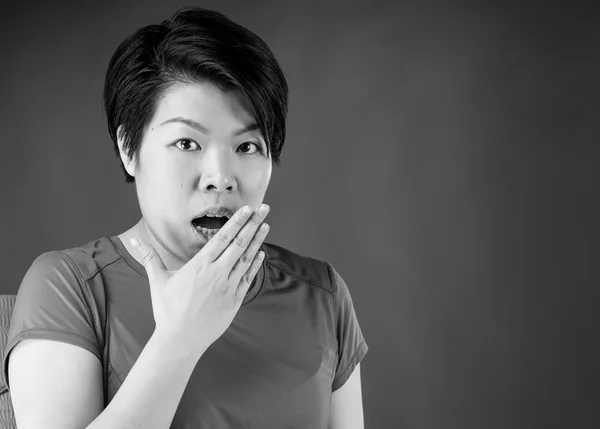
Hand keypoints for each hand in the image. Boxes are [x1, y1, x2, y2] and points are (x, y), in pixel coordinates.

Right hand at [131, 204, 269, 354]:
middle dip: (253, 224)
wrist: (180, 341)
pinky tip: (261, 253)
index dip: (237, 221)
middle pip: (240, 243)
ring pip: (247, 258)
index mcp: (199, 266)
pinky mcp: (235, 300)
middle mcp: (217, 274)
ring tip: (266, 225)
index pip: (222, 237)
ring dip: (258, 240)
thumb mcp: (158, 282)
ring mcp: (228, 287)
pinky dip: (255, 264)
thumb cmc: (167, 311)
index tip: (247, 209)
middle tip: (264, 208)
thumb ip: (149, 258)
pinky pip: (248, 278)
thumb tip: (135, 242)